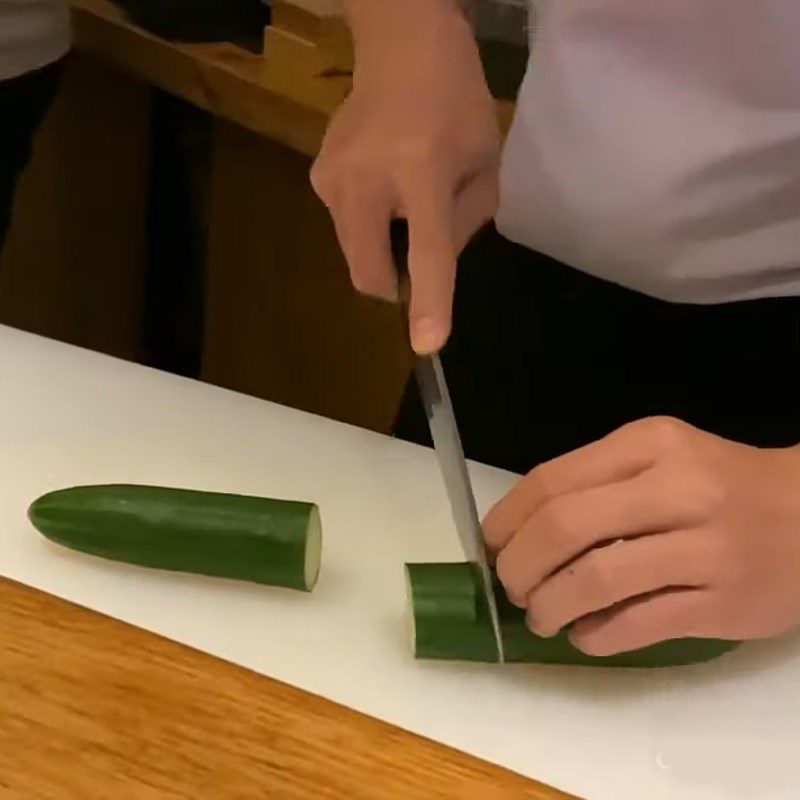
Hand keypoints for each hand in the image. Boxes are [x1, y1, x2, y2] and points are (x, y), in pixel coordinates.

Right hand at [311, 6, 499, 353]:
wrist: (400, 47)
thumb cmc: (456, 102)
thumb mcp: (484, 164)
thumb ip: (464, 225)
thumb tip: (430, 268)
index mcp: (423, 171)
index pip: (427, 251)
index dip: (429, 301)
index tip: (426, 344)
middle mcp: (368, 178)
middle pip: (368, 271)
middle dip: (393, 283)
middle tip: (415, 253)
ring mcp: (333, 178)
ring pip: (354, 253)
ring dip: (381, 247)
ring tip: (402, 196)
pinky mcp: (317, 177)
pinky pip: (345, 226)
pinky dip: (368, 223)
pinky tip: (382, 181)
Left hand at [483, 416, 799, 655]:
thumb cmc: (719, 482)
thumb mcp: (658, 457)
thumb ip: (594, 483)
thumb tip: (518, 533)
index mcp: (650, 445)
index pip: (553, 481)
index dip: (507, 519)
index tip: (491, 544)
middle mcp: (677, 490)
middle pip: (566, 528)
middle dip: (520, 565)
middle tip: (511, 585)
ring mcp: (705, 549)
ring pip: (598, 580)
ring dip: (551, 605)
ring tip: (541, 615)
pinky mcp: (725, 604)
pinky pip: (640, 624)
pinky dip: (597, 635)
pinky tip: (584, 635)